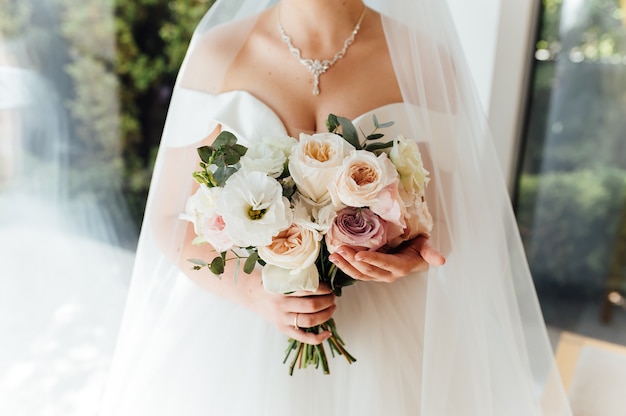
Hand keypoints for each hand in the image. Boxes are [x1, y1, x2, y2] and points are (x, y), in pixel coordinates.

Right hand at [249, 282, 336, 344]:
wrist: (254, 296)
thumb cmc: (271, 284)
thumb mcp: (281, 276)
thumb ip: (297, 277)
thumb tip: (323, 280)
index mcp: (281, 290)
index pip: (308, 290)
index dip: (323, 289)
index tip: (329, 287)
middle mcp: (282, 306)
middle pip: (311, 305)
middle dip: (327, 301)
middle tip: (333, 297)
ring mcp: (283, 320)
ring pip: (310, 320)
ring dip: (326, 314)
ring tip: (332, 307)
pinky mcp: (284, 330)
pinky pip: (303, 337)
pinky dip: (317, 338)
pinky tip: (328, 333)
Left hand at [328, 235, 444, 282]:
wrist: (415, 254)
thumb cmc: (420, 247)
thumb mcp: (427, 247)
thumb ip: (431, 253)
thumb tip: (442, 260)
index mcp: (401, 267)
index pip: (385, 264)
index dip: (372, 260)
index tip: (359, 254)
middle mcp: (388, 274)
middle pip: (368, 269)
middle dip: (353, 260)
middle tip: (340, 248)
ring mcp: (378, 275)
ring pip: (360, 273)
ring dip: (346, 265)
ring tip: (334, 254)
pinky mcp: (371, 272)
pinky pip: (356, 272)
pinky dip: (345, 266)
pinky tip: (335, 258)